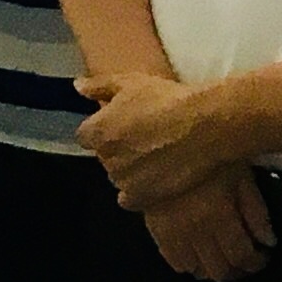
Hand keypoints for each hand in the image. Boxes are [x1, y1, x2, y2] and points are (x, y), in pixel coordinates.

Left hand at [73, 71, 245, 211]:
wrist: (204, 126)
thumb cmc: (166, 100)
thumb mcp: (130, 82)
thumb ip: (99, 86)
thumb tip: (78, 86)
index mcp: (97, 131)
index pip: (86, 136)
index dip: (104, 130)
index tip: (122, 125)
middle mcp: (106, 158)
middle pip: (105, 156)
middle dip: (119, 149)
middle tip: (144, 138)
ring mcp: (123, 180)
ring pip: (119, 176)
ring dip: (130, 170)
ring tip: (156, 156)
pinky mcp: (142, 197)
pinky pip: (130, 199)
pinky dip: (138, 192)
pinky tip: (155, 179)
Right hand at [142, 167, 275, 281]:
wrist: (164, 141)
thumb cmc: (210, 155)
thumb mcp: (241, 175)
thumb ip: (257, 211)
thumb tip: (268, 241)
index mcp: (218, 216)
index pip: (241, 256)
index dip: (257, 262)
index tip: (263, 255)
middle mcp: (194, 230)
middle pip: (219, 271)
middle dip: (237, 269)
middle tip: (245, 257)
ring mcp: (172, 232)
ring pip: (196, 270)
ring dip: (213, 268)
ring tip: (222, 255)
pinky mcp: (155, 229)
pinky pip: (173, 261)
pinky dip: (189, 264)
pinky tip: (198, 252)